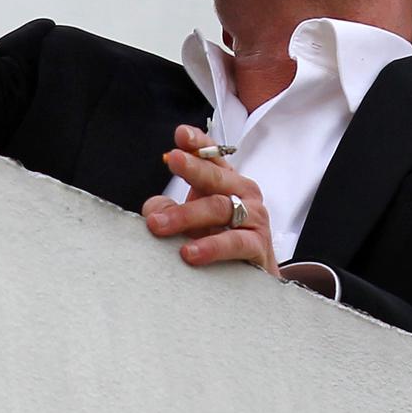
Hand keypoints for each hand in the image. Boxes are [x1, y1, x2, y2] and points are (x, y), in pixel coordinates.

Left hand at [143, 124, 280, 277]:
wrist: (253, 278)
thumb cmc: (218, 240)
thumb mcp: (191, 220)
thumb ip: (169, 209)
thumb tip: (153, 211)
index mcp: (226, 180)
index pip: (213, 155)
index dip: (198, 143)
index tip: (180, 134)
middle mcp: (243, 192)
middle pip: (216, 176)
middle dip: (193, 166)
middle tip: (171, 159)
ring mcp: (254, 216)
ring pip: (220, 208)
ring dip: (186, 215)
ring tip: (158, 224)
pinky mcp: (258, 245)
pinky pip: (234, 242)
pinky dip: (211, 246)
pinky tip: (189, 253)